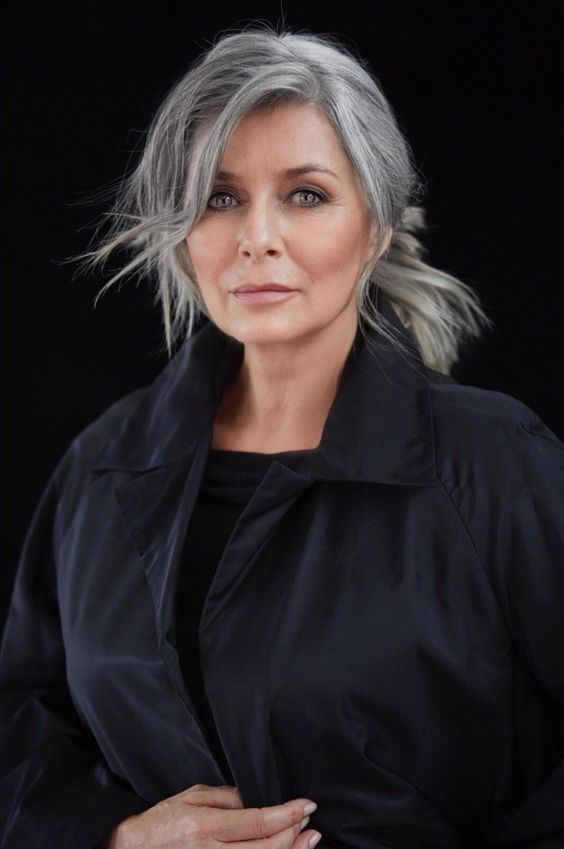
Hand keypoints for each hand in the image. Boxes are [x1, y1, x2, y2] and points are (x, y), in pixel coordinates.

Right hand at [99, 783, 320, 848]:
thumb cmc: (165, 820)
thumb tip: (259, 797)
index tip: (307, 804)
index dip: (288, 814)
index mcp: (207, 827)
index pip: (259, 822)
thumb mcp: (194, 797)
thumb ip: (228, 797)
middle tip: (309, 819)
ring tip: (308, 839)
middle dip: (294, 833)